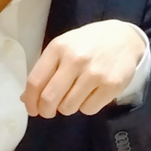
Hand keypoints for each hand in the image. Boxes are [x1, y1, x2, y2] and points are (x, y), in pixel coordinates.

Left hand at [22, 20, 146, 117]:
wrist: (125, 38)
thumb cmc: (88, 43)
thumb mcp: (63, 47)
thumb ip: (45, 70)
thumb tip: (26, 98)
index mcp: (58, 48)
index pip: (35, 81)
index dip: (30, 101)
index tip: (32, 109)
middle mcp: (76, 59)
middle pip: (50, 98)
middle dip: (46, 111)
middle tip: (49, 111)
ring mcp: (95, 73)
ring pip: (68, 107)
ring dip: (67, 107)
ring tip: (74, 96)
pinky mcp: (111, 86)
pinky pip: (88, 109)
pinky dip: (86, 107)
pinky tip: (90, 94)